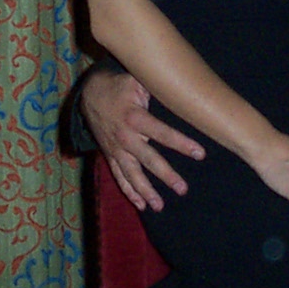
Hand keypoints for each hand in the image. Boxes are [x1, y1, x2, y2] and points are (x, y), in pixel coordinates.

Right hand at [80, 67, 205, 211]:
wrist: (88, 94)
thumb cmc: (118, 86)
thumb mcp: (135, 81)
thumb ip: (155, 87)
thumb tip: (180, 87)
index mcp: (134, 118)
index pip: (162, 133)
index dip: (181, 143)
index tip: (200, 153)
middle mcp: (125, 137)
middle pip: (148, 160)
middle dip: (166, 175)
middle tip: (182, 189)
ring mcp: (117, 150)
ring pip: (132, 175)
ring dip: (146, 191)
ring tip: (160, 206)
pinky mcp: (110, 156)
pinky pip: (119, 177)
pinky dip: (129, 192)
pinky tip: (142, 205)